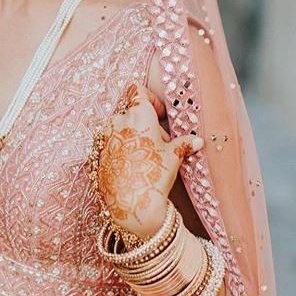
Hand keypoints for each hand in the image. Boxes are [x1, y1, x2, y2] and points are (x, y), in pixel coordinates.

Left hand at [96, 82, 203, 239]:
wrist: (130, 204)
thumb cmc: (152, 175)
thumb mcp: (173, 157)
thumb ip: (184, 143)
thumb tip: (197, 140)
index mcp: (137, 114)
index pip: (139, 91)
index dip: (152, 100)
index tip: (161, 114)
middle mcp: (118, 121)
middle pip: (132, 111)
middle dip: (147, 123)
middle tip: (161, 142)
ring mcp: (106, 136)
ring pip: (122, 127)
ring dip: (135, 135)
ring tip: (149, 155)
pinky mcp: (99, 152)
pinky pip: (113, 142)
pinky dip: (124, 148)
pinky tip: (134, 164)